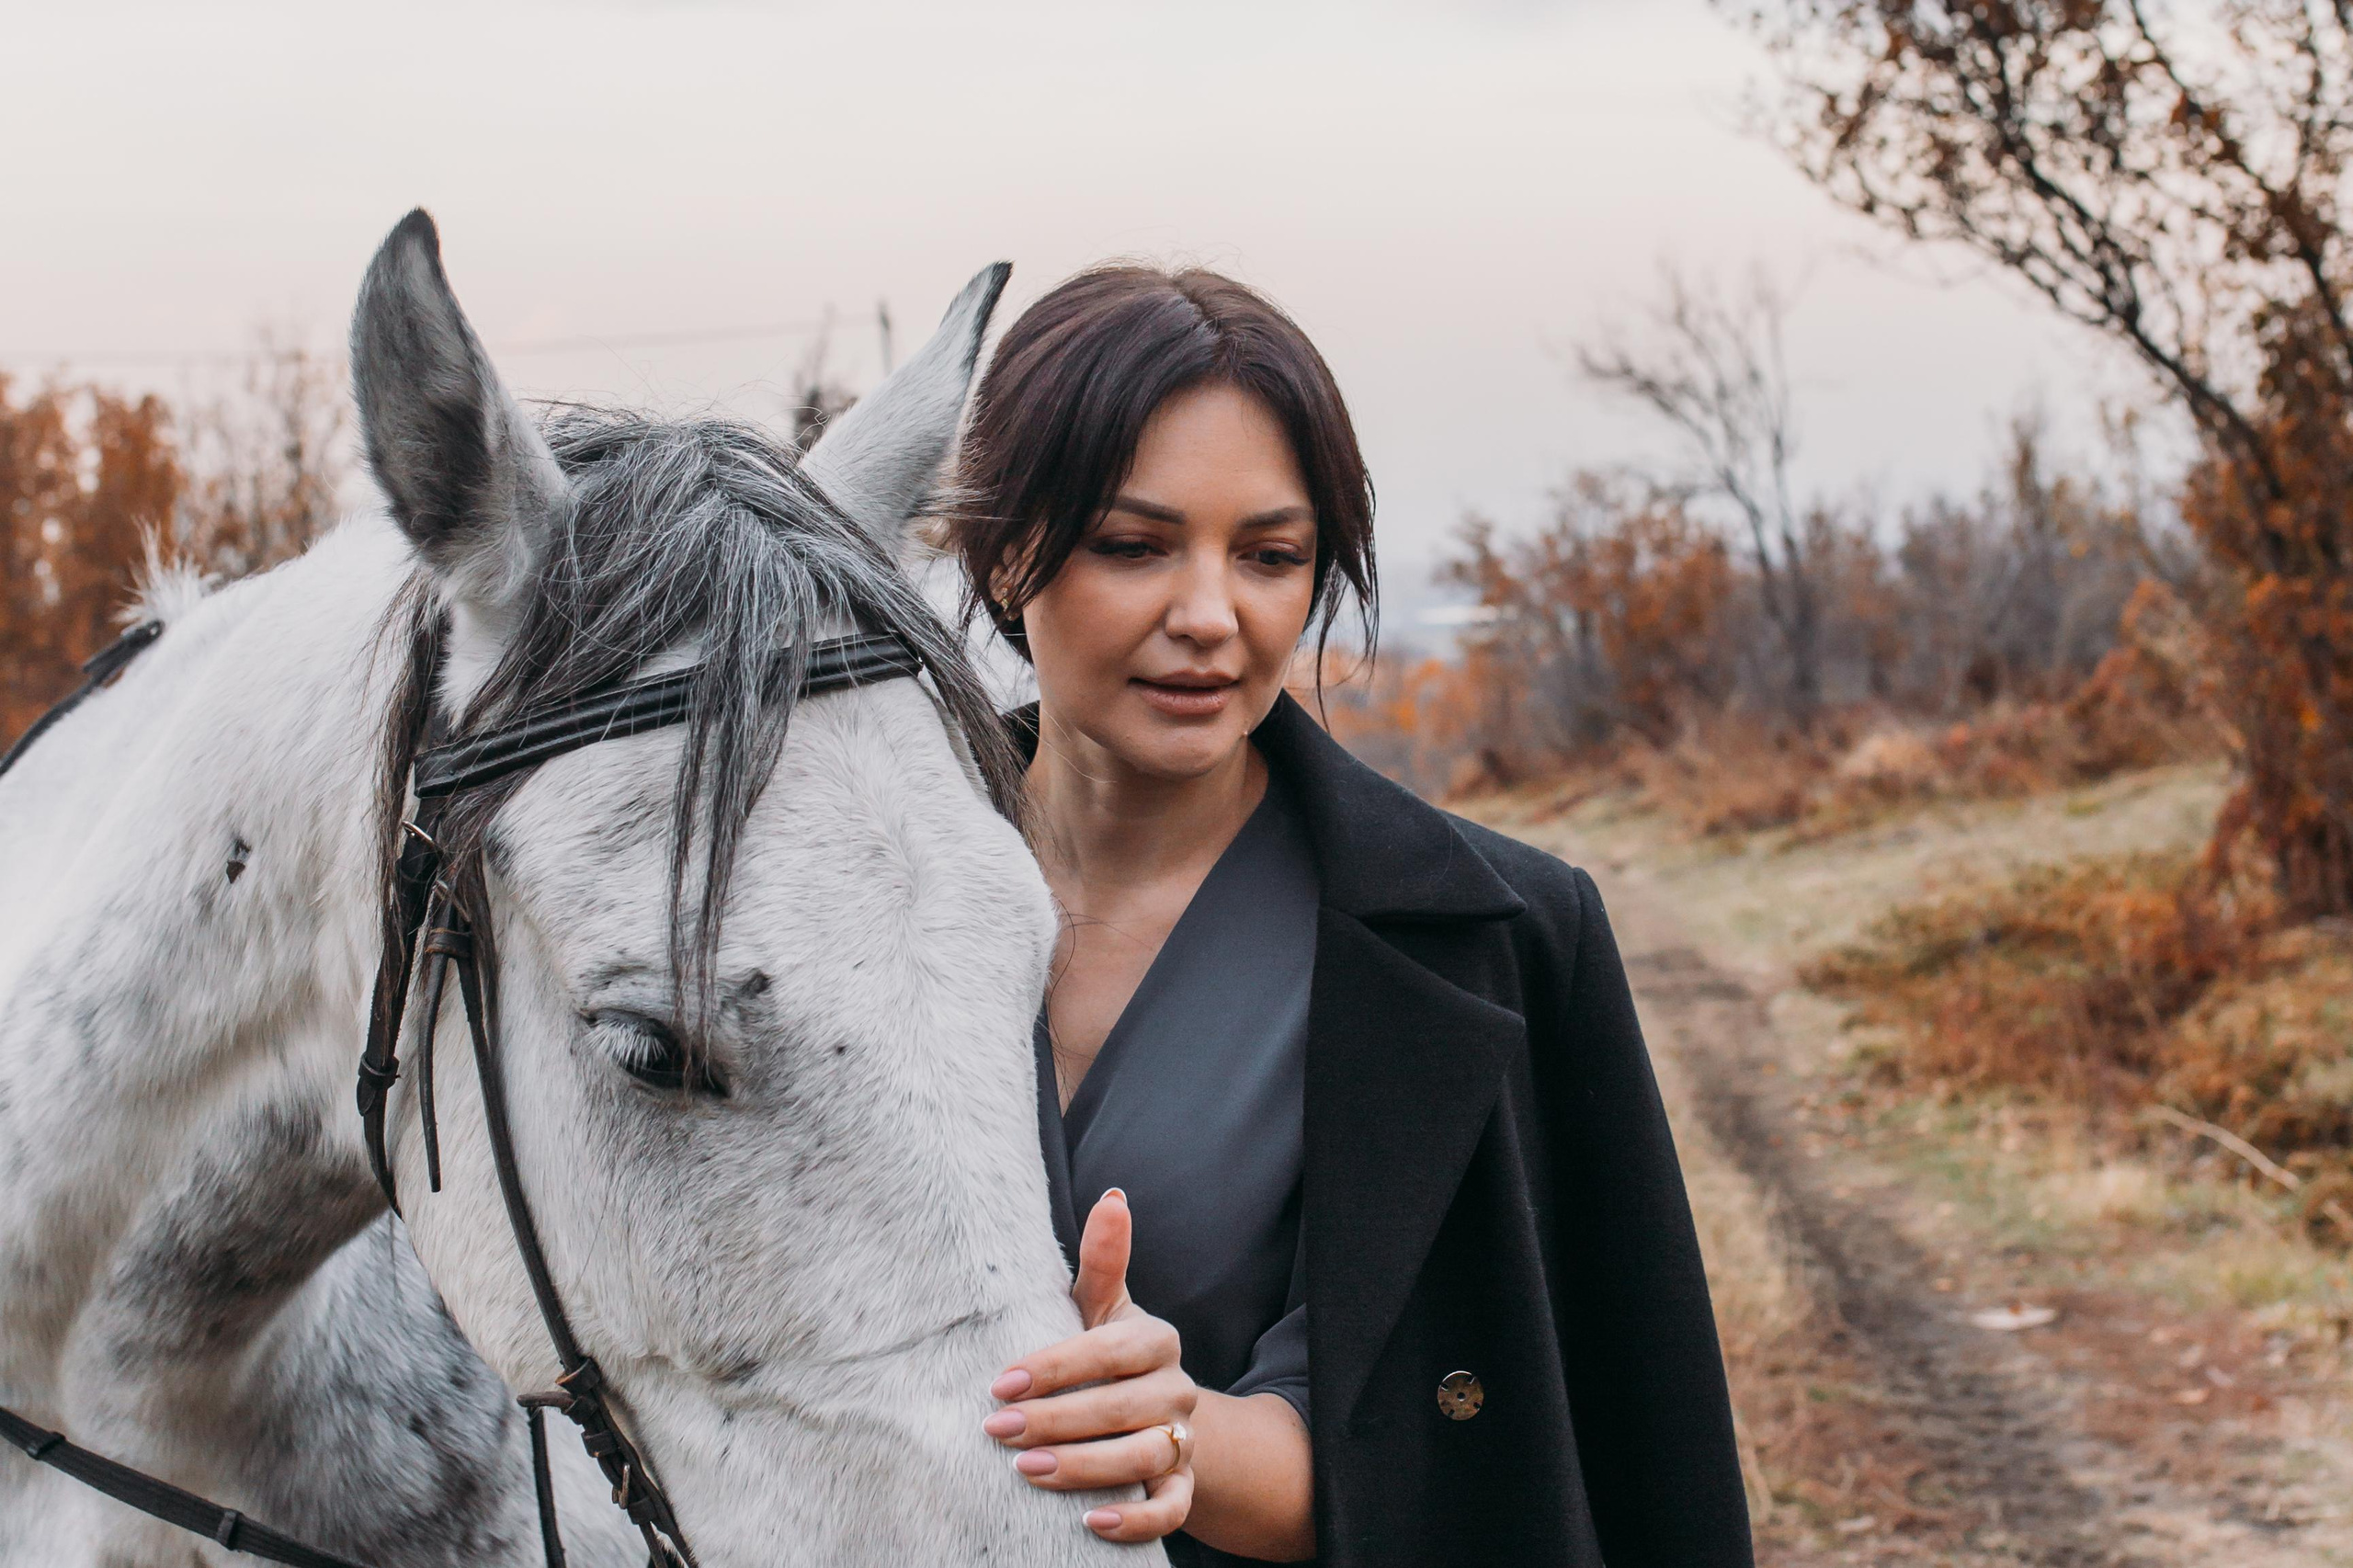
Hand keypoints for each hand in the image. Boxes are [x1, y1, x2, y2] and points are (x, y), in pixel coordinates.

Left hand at [984, 1188, 1198, 1542]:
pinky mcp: (1182, 1487)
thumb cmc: (1109, 1355)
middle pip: (1121, 1408)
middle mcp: (1177, 1390)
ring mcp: (1182, 1441)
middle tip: (997, 1429)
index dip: (1056, 1368)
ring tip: (1025, 1470)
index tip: (1001, 1382)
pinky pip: (1170, 1510)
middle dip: (1055, 1420)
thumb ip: (1103, 1260)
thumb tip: (1113, 1197)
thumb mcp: (1103, 1308)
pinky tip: (1089, 1521)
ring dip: (1083, 1468)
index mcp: (1156, 1340)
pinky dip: (1134, 1520)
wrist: (1154, 1418)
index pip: (1110, 1351)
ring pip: (1143, 1459)